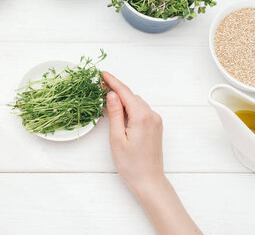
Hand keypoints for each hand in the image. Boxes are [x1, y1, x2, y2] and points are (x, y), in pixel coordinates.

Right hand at [101, 72, 201, 234]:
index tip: (101, 73)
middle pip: (131, 95)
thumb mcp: (117, 138)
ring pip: (136, 102)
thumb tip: (111, 94)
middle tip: (99, 85)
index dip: (112, 81)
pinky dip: (129, 106)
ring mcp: (155, 120)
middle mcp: (151, 115)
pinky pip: (141, 109)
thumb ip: (115, 114)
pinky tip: (119, 109)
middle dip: (116, 88)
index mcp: (142, 116)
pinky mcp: (155, 126)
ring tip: (106, 96)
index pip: (124, 92)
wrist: (149, 181)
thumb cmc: (131, 164)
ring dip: (122, 97)